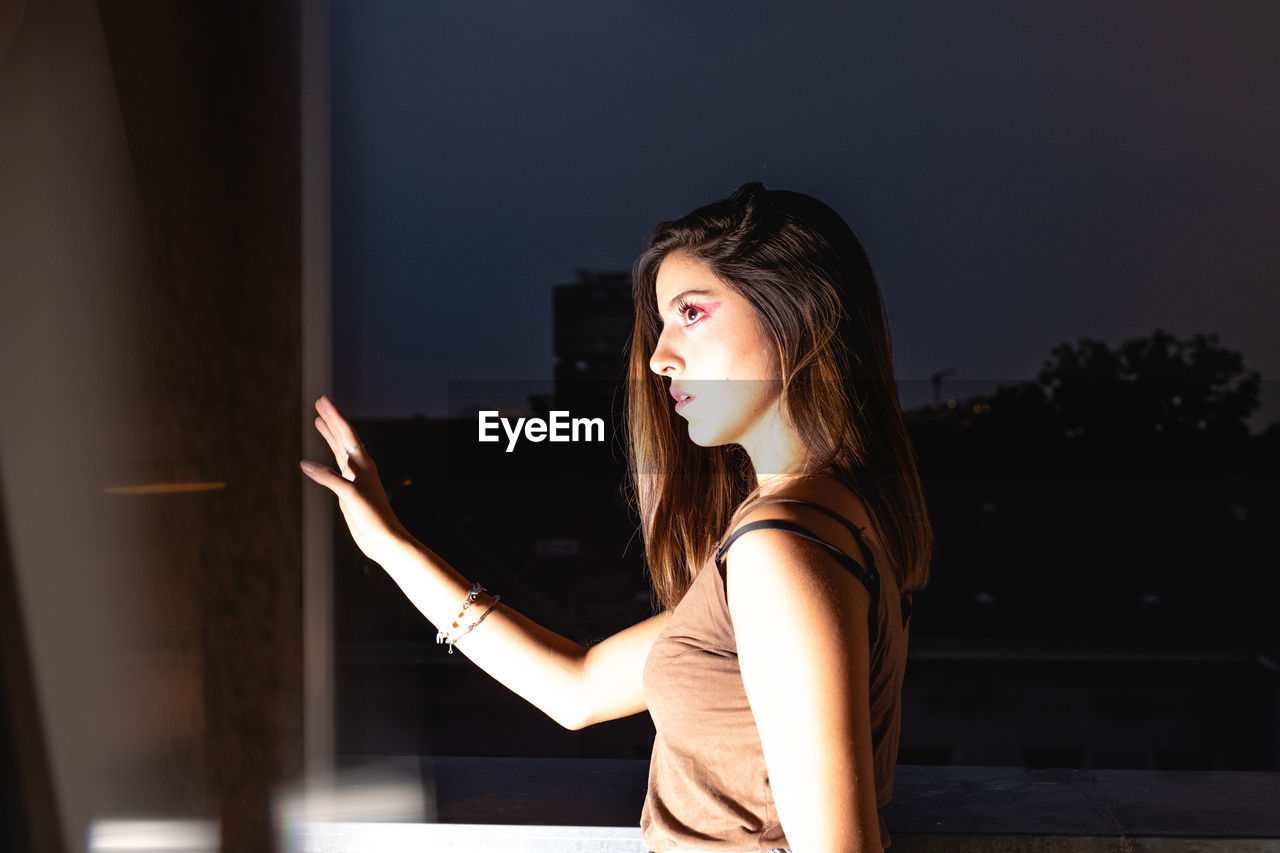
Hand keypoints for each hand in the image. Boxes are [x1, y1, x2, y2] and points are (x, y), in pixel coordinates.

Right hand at [300, 395, 411, 565]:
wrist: (383, 538)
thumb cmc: (372, 516)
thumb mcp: (349, 494)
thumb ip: (328, 478)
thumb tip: (305, 463)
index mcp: (362, 463)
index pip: (346, 432)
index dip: (334, 415)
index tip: (322, 400)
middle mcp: (359, 466)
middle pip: (342, 436)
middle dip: (331, 419)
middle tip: (319, 403)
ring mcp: (353, 478)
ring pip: (339, 450)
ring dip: (329, 434)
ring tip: (318, 421)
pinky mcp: (348, 490)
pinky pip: (334, 468)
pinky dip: (324, 459)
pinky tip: (314, 460)